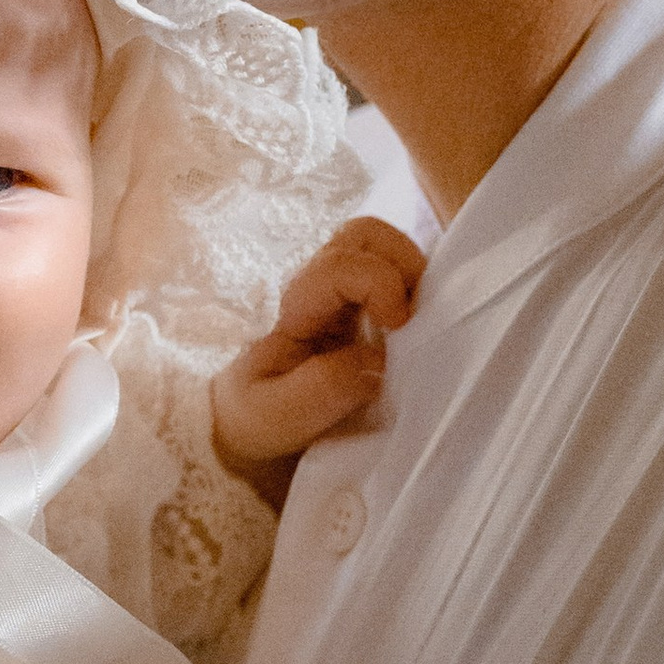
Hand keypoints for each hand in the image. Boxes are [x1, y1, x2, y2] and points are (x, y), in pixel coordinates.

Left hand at [211, 217, 425, 498]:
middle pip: (363, 235)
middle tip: (414, 314)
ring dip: (411, 274)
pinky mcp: (363, 312)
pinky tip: (416, 330)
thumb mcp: (278, 415)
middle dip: (400, 262)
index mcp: (296, 309)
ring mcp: (342, 298)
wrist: (245, 429)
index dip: (379, 282)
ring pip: (382, 248)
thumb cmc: (257, 418)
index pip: (339, 265)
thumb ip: (324, 388)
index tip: (398, 325)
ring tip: (418, 322)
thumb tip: (379, 363)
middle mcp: (319, 291)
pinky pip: (395, 276)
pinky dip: (415, 291)